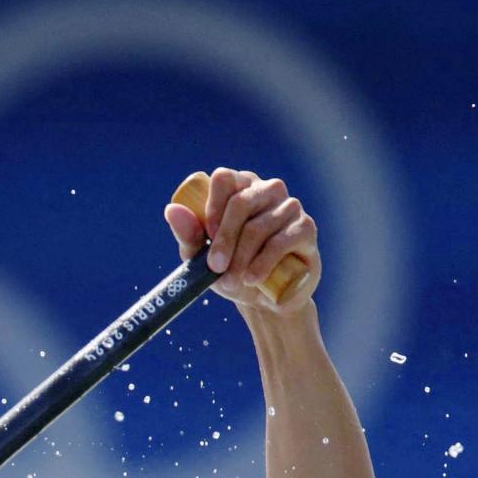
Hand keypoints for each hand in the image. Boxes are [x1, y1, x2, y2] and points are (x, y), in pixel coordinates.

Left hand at [163, 168, 319, 312]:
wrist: (264, 299)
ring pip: (258, 227)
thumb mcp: (203, 257)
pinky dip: (263, 263)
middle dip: (224, 239)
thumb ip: (188, 235)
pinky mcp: (306, 228)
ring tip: (230, 282)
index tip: (206, 236)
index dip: (212, 206)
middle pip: (240, 203)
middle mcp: (267, 190)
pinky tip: (252, 279)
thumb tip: (172, 209)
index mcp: (240, 187)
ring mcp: (289, 207)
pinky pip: (282, 241)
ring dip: (240, 258)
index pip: (224, 178)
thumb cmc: (231, 270)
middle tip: (214, 268)